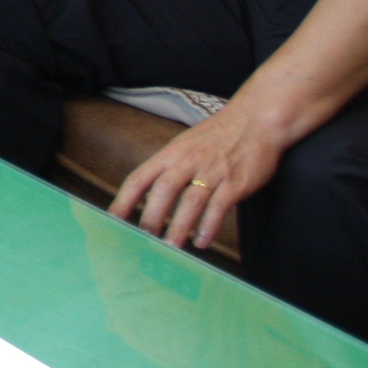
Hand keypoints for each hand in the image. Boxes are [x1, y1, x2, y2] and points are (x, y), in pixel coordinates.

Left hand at [109, 103, 284, 251]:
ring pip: (190, 201)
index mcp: (170, 154)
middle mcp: (187, 162)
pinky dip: (209, 226)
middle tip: (143, 240)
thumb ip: (168, 168)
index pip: (139, 178)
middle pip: (163, 190)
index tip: (112, 220)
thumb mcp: (184, 145)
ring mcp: (212, 171)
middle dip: (151, 217)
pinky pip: (219, 207)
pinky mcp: (235, 182)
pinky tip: (202, 241)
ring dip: (179, 227)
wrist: (256, 120)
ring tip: (171, 248)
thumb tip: (149, 196)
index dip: (124, 200)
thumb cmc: (217, 136)